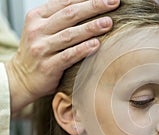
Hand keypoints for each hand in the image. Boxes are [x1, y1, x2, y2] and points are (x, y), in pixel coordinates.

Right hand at [5, 0, 119, 114]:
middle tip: (112, 3)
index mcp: (37, 17)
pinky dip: (83, 49)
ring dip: (91, 28)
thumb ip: (60, 18)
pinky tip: (97, 45)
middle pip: (70, 15)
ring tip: (108, 23)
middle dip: (93, 7)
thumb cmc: (39, 52)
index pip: (65, 2)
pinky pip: (68, 56)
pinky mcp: (48, 66)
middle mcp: (38, 30)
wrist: (21, 79)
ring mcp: (41, 48)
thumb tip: (87, 5)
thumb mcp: (43, 29)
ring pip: (70, 34)